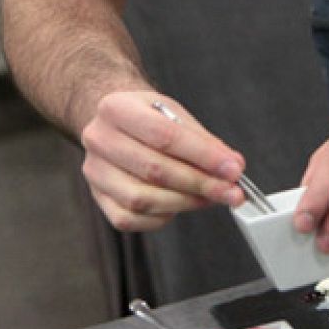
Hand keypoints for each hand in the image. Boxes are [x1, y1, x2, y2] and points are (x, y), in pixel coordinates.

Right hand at [77, 90, 246, 231]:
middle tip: (231, 191)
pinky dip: (161, 217)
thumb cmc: (148, 117)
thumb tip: (231, 166)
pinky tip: (180, 206)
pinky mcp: (97, 197)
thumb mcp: (175, 114)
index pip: (165, 137)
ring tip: (211, 198)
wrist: (115, 121)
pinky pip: (129, 219)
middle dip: (200, 184)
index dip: (203, 156)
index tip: (233, 169)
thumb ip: (204, 141)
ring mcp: (94, 171)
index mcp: (117, 109)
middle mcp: (99, 139)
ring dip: (185, 202)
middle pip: (154, 170)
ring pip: (141, 199)